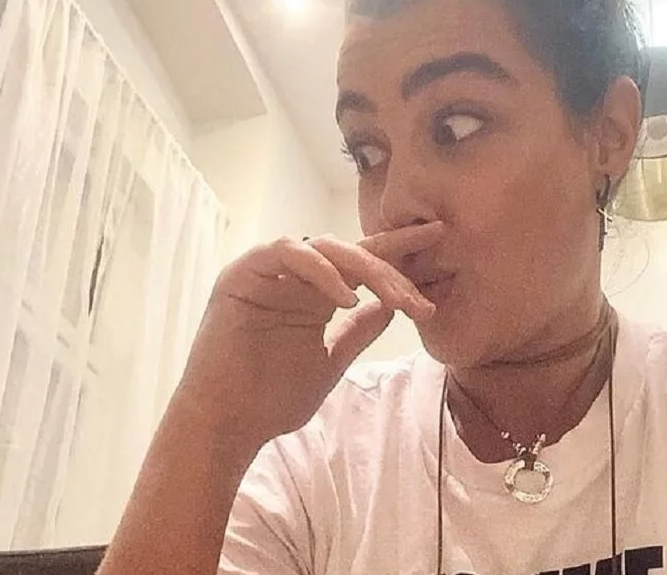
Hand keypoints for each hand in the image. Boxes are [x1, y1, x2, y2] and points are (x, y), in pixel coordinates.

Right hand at [172, 223, 442, 450]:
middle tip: (419, 300)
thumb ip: (359, 330)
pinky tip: (346, 298)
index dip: (400, 248)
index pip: (363, 261)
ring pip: (325, 247)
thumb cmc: (271, 400)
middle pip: (351, 251)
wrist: (226, 427)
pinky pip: (288, 253)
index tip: (440, 238)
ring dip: (364, 268)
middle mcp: (292, 275)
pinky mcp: (242, 273)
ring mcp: (267, 270)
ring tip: (393, 299)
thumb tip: (393, 305)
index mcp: (314, 291)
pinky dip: (321, 271)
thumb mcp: (331, 360)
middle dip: (392, 269)